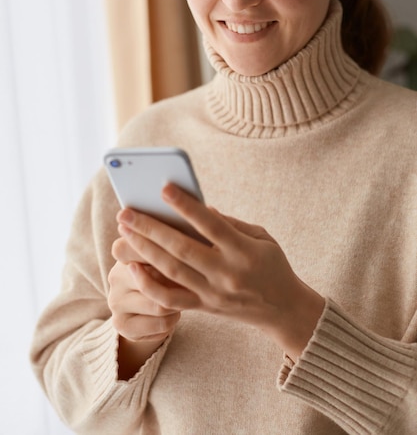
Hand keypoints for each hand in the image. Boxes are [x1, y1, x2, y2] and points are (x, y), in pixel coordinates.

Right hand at [107, 249, 181, 378]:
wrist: (148, 306)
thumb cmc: (166, 269)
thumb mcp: (168, 252)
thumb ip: (174, 243)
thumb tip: (192, 239)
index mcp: (123, 250)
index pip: (145, 247)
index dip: (169, 252)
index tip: (188, 253)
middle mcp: (116, 276)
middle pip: (158, 278)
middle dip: (180, 281)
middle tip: (194, 281)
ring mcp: (116, 301)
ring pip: (160, 305)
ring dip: (179, 303)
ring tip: (183, 297)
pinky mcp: (122, 324)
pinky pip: (160, 323)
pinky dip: (173, 319)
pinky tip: (173, 313)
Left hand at [116, 184, 324, 359]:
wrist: (283, 309)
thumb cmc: (272, 264)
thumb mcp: (261, 237)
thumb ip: (229, 223)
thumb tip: (196, 207)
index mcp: (244, 251)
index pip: (210, 225)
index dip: (186, 206)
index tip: (163, 188)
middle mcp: (227, 274)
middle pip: (182, 248)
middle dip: (150, 228)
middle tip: (126, 211)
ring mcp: (213, 294)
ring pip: (171, 271)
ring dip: (144, 249)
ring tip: (125, 230)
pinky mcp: (204, 308)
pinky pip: (170, 299)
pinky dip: (148, 284)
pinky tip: (131, 267)